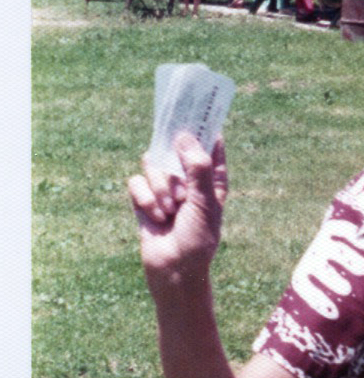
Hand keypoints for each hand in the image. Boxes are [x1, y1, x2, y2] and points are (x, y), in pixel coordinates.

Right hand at [128, 133, 226, 291]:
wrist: (174, 270)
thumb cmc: (197, 238)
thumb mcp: (204, 202)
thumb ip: (196, 168)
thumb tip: (184, 136)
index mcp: (212, 178)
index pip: (210, 143)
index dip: (204, 125)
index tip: (196, 107)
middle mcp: (188, 178)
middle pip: (175, 148)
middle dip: (174, 161)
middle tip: (179, 166)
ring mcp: (165, 187)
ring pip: (154, 164)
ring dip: (161, 187)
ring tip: (170, 209)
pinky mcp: (144, 198)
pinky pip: (137, 182)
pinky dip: (146, 199)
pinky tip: (156, 216)